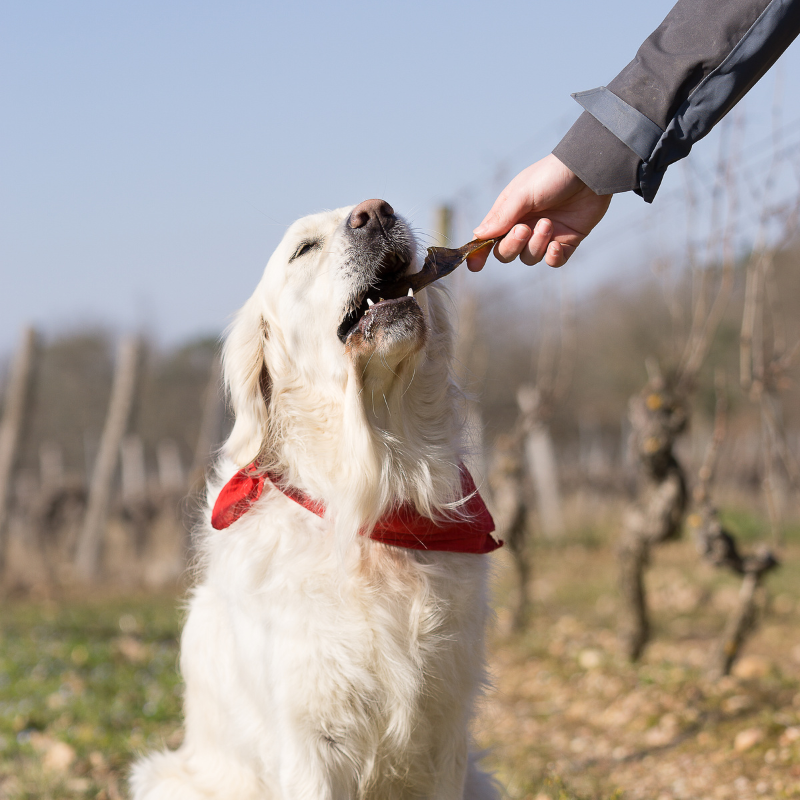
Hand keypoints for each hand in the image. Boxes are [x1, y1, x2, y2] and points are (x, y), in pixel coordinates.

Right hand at [466, 154, 611, 269]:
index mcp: (509, 214)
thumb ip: (501, 216)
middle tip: (525, 228)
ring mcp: (545, 236)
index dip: (480, 254)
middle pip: (506, 253)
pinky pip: (553, 262)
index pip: (488, 239)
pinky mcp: (567, 241)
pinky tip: (556, 244)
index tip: (474, 266)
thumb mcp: (523, 193)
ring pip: (529, 258)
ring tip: (548, 224)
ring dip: (536, 245)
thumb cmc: (552, 175)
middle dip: (513, 245)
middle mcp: (524, 226)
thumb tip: (477, 235)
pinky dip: (552, 257)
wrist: (589, 171)